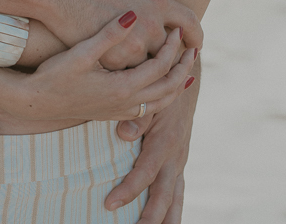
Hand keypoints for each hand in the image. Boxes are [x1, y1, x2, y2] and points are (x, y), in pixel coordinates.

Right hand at [8, 12, 195, 122]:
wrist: (36, 102)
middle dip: (182, 68)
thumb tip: (132, 14)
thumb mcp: (81, 50)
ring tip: (186, 68)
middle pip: (168, 88)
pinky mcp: (114, 113)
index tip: (178, 30)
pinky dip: (163, 96)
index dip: (173, 48)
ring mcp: (121, 110)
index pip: (160, 67)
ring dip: (176, 85)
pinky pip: (150, 108)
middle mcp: (126, 102)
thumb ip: (109, 33)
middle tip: (193, 49)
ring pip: (161, 102)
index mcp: (123, 86)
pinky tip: (162, 86)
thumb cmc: (55, 72)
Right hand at [48, 0, 202, 68]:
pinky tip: (127, 68)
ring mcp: (132, 45)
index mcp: (159, 3)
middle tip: (173, 57)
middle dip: (174, 54)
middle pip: (173, 50)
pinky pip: (129, 73)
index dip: (197, 34)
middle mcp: (151, 27)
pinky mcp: (113, 59)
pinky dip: (130, 71)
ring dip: (152, 66)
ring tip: (150, 68)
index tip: (197, 42)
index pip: (191, 23)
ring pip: (151, 65)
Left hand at [105, 66, 198, 222]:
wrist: (180, 82)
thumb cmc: (157, 89)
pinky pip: (177, 193)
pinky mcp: (179, 165)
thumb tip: (123, 135)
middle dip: (150, 218)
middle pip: (163, 195)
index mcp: (164, 142)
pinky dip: (173, 211)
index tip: (109, 204)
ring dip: (167, 220)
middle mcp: (174, 157)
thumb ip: (136, 117)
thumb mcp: (148, 98)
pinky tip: (167, 223)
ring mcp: (179, 163)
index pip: (145, 173)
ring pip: (175, 199)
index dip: (128, 190)